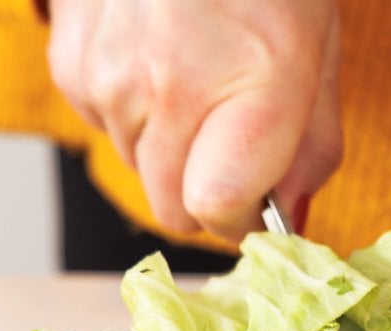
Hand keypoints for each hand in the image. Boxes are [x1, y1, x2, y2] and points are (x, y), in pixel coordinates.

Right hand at [47, 0, 341, 240]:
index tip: (257, 203)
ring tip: (194, 76)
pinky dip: (131, 110)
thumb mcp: (320, 51)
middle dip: (206, 191)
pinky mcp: (71, 63)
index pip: (218, 211)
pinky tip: (156, 58)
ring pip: (138, 166)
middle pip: (173, 206)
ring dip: (169, 146)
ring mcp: (110, 74)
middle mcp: (171, 86)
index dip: (242, 218)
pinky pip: (104, 126)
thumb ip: (312, 147)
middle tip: (230, 142)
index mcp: (253, 85)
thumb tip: (291, 215)